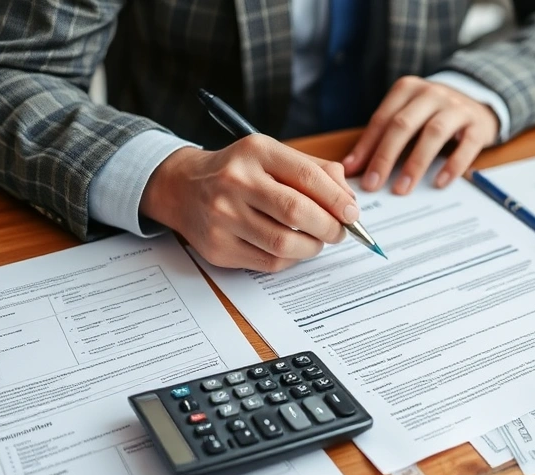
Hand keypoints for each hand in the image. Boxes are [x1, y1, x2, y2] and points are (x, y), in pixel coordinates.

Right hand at [140, 134, 358, 272]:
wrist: (182, 188)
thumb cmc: (239, 172)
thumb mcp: (273, 156)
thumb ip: (316, 171)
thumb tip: (349, 201)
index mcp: (255, 152)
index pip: (307, 176)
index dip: (337, 199)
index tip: (352, 213)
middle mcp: (235, 182)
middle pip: (297, 212)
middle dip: (329, 227)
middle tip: (339, 231)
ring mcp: (223, 217)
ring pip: (285, 244)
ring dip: (312, 247)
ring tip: (317, 240)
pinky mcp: (218, 247)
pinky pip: (269, 263)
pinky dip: (291, 259)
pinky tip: (293, 248)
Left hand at [343, 76, 499, 194]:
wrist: (477, 102)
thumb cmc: (432, 115)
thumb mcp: (407, 116)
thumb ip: (382, 137)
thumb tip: (352, 167)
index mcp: (408, 89)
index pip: (383, 119)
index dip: (367, 147)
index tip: (355, 173)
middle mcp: (431, 94)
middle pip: (403, 125)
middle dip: (385, 157)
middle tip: (374, 184)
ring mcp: (456, 107)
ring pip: (433, 133)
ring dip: (415, 163)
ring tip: (403, 189)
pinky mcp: (477, 125)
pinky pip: (466, 146)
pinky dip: (453, 165)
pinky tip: (440, 183)